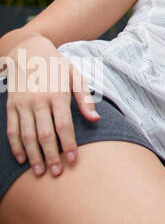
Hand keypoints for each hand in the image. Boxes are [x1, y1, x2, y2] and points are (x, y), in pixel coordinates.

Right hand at [2, 34, 98, 177]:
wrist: (28, 50)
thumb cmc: (56, 65)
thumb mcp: (75, 75)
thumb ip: (84, 99)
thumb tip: (95, 119)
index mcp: (58, 94)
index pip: (64, 126)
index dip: (69, 144)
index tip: (74, 160)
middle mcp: (39, 101)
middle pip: (45, 135)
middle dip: (52, 156)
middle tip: (58, 173)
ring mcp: (22, 104)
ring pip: (27, 136)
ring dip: (33, 156)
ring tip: (40, 172)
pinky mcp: (10, 106)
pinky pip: (11, 130)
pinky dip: (15, 146)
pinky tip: (22, 159)